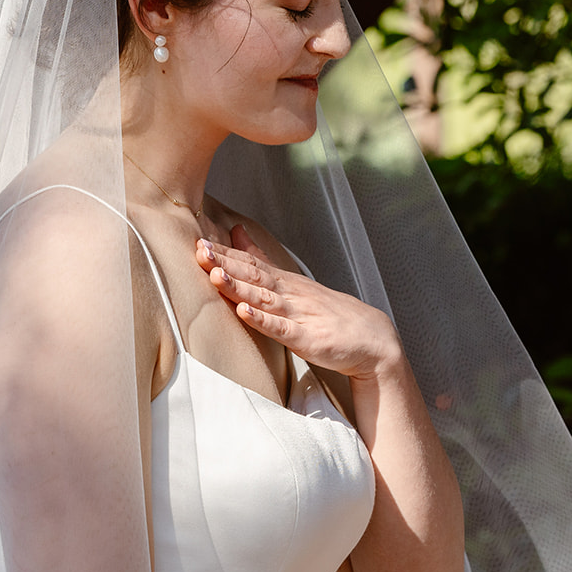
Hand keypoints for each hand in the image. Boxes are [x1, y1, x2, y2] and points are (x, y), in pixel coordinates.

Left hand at [195, 225, 401, 381]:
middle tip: (200, 251)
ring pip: (264, 299)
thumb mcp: (293, 282)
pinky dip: (263, 320)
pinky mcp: (307, 339)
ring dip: (239, 287)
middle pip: (254, 276)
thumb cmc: (329, 313)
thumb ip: (262, 259)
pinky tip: (244, 312)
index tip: (199, 241)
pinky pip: (282, 329)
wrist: (372, 340)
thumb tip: (236, 232)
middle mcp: (291, 295)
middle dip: (225, 264)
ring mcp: (299, 316)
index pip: (252, 263)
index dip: (225, 254)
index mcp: (285, 283)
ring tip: (215, 276)